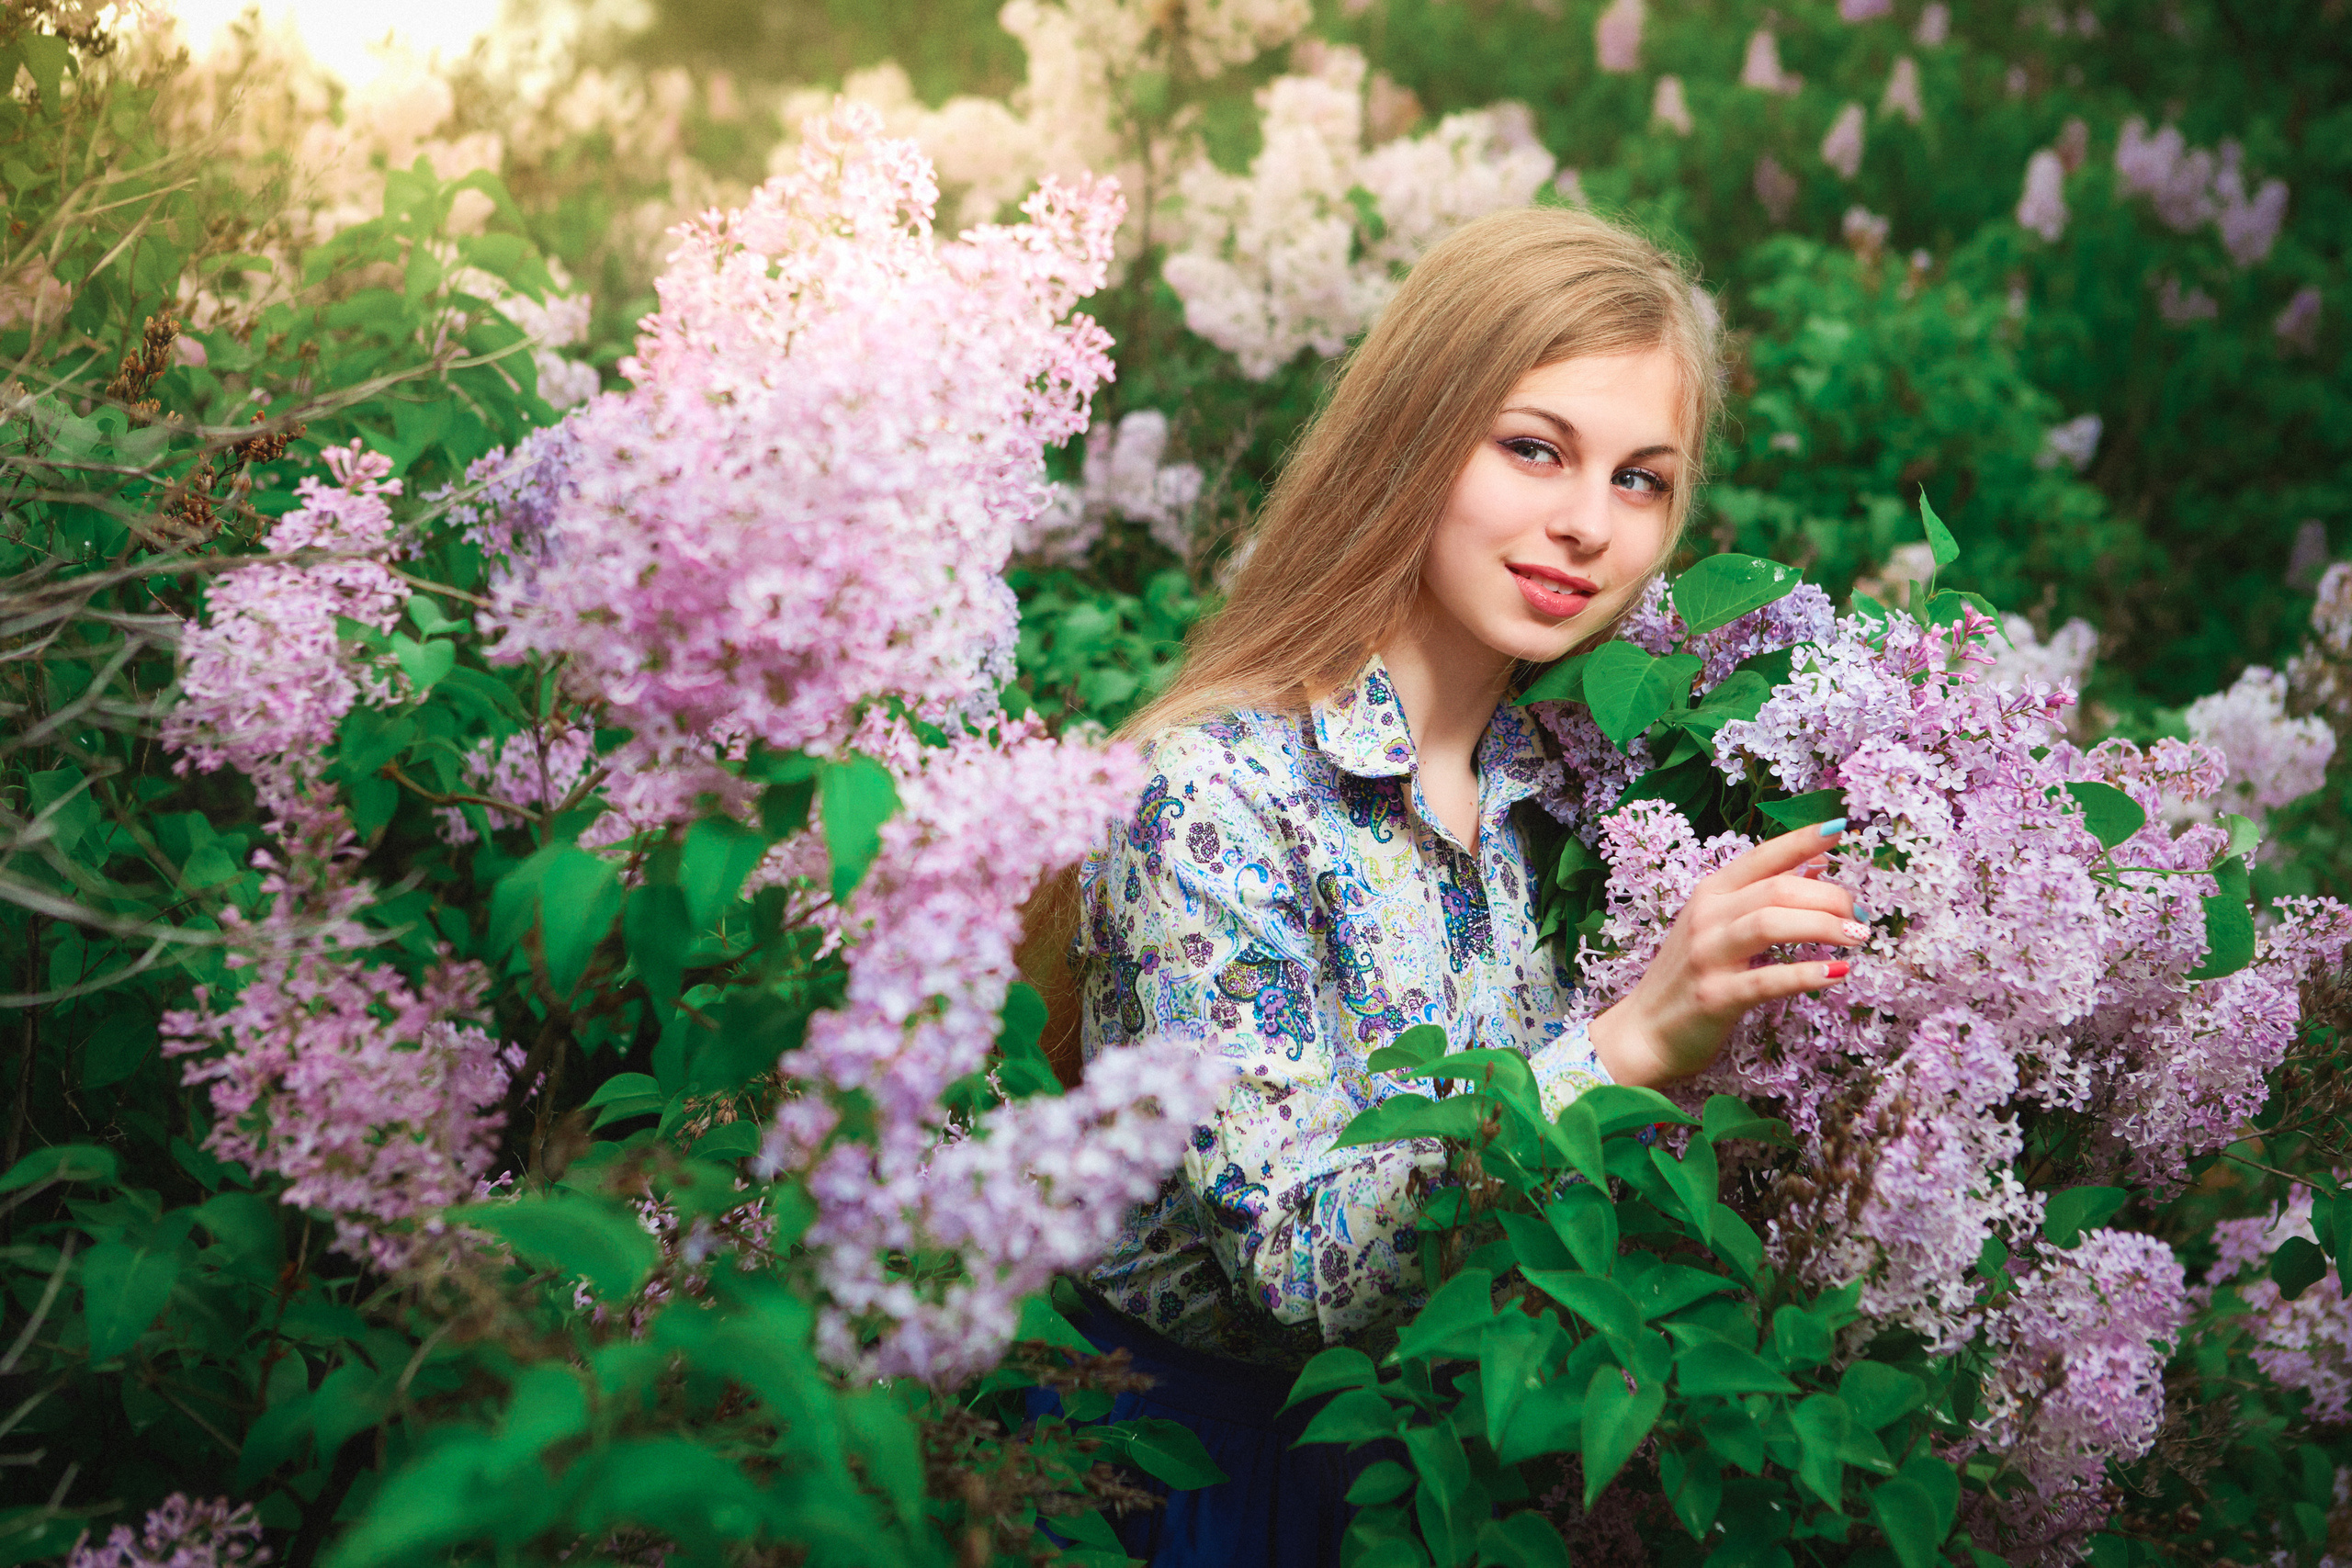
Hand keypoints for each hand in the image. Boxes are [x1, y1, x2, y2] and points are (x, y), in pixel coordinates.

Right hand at [1586, 820, 1863, 1088]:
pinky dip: (1805, 973)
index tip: (1839, 829)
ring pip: (1771, 923)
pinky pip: (1767, 979)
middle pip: (1777, 889)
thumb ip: (1757, 898)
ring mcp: (1709, 956)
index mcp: (1709, 894)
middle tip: (1860, 916)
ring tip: (1856, 936)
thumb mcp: (1714, 927)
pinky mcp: (1716, 996)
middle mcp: (1707, 917)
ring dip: (1823, 926)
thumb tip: (1814, 867)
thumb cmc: (1688, 977)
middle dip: (1829, 897)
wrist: (1643, 1031)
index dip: (1801, 840)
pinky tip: (1836, 973)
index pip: (1761, 856)